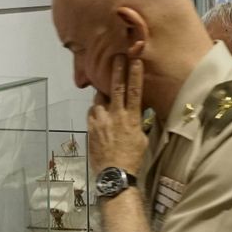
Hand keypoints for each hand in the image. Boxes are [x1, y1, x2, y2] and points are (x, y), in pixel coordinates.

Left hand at [87, 56, 149, 172]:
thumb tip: (139, 112)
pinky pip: (92, 114)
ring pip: (99, 100)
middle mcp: (115, 116)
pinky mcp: (90, 129)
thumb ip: (138, 122)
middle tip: (116, 57)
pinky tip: (99, 115)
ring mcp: (100, 121)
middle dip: (116, 71)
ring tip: (105, 95)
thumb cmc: (133, 158)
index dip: (135, 74)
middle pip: (115, 88)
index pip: (135, 91)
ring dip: (102, 97)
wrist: (114, 173)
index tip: (135, 60)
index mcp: (131, 118)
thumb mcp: (142, 139)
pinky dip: (96, 112)